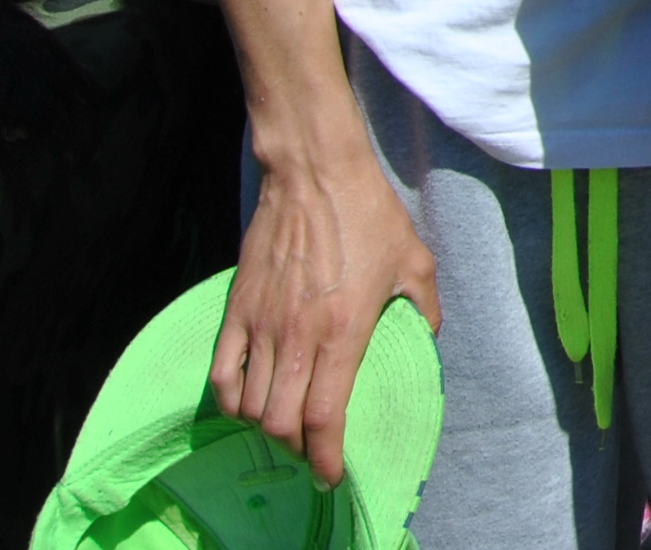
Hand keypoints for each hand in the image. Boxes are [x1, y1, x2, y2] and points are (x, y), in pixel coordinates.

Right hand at [207, 143, 442, 484]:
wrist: (315, 174)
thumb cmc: (370, 215)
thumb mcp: (416, 261)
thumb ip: (425, 308)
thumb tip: (428, 337)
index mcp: (344, 332)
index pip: (324, 418)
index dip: (326, 457)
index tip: (333, 475)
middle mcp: (297, 338)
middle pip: (281, 424)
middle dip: (297, 450)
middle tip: (312, 450)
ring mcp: (262, 325)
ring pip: (249, 406)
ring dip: (266, 427)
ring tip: (285, 425)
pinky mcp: (237, 309)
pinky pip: (222, 374)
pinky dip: (231, 401)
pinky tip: (247, 403)